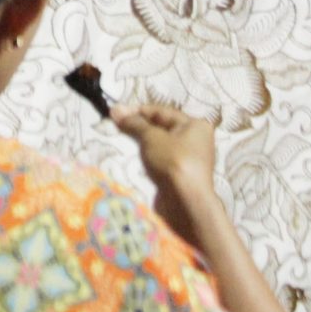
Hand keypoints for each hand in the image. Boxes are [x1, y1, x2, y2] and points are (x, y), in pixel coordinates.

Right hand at [113, 101, 220, 241]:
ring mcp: (188, 159)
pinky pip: (160, 160)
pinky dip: (146, 158)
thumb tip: (115, 109)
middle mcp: (195, 140)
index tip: (116, 112)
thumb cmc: (173, 161)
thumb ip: (134, 122)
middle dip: (137, 127)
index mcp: (195, 125)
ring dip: (140, 143)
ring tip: (119, 141)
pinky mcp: (180, 175)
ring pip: (159, 145)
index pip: (161, 111)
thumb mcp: (151, 137)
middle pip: (161, 128)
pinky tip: (131, 158)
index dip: (137, 110)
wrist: (185, 201)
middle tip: (114, 126)